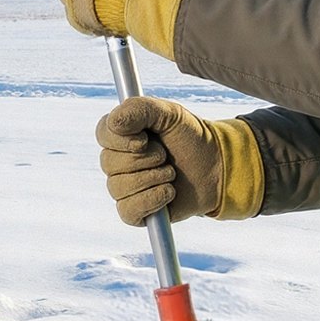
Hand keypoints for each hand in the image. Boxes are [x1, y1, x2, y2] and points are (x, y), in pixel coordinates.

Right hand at [96, 96, 262, 224]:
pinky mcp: (134, 211)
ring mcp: (123, 187)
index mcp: (121, 135)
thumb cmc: (191, 138)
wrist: (216, 167)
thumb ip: (140, 109)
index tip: (146, 138)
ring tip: (171, 174)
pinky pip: (128, 210)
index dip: (123, 139)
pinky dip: (153, 200)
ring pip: (119, 187)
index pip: (103, 134)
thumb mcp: (170, 113)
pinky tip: (169, 192)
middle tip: (166, 156)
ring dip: (154, 178)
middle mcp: (116, 161)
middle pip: (110, 163)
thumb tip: (114, 123)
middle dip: (146, 159)